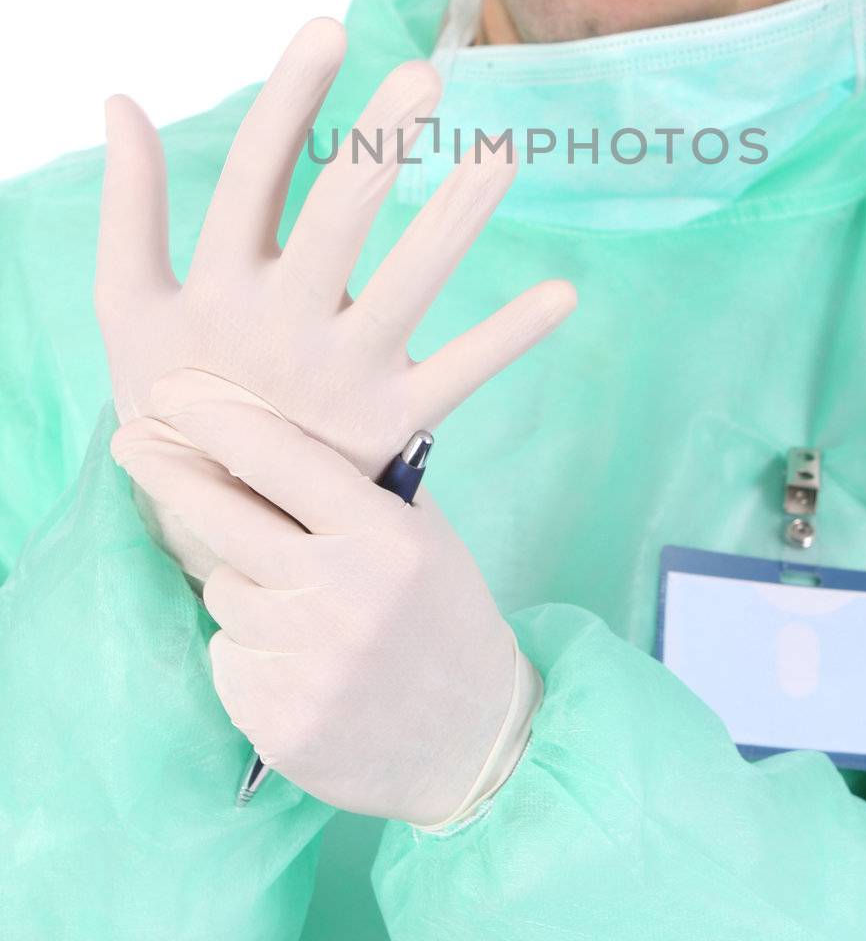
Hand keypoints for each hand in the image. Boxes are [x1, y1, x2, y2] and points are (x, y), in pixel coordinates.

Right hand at [95, 18, 576, 581]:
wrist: (215, 514)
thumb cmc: (175, 386)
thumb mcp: (127, 304)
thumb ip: (128, 205)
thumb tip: (119, 100)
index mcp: (221, 286)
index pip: (255, 178)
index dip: (289, 104)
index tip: (329, 27)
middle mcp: (283, 326)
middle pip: (336, 224)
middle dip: (377, 150)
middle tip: (425, 77)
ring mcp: (343, 375)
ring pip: (407, 288)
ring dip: (456, 221)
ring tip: (501, 154)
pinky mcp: (392, 421)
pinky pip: (459, 375)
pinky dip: (510, 338)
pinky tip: (564, 294)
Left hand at [110, 394, 542, 828]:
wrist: (471, 738)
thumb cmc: (441, 614)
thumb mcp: (420, 532)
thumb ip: (356, 485)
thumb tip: (261, 431)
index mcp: (385, 537)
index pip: (282, 461)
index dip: (217, 419)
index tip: (168, 391)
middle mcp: (343, 596)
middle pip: (224, 519)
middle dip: (170, 471)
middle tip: (131, 440)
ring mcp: (307, 664)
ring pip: (224, 590)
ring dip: (243, 584)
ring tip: (304, 608)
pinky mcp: (277, 722)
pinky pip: (226, 655)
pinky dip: (249, 650)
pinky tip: (299, 662)